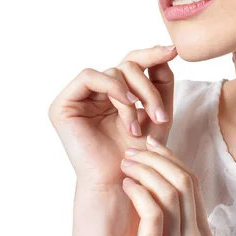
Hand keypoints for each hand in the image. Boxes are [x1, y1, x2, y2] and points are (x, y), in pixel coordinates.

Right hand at [47, 44, 177, 187]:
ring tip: (139, 125)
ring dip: (134, 96)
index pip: (132, 63)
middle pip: (126, 65)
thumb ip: (161, 82)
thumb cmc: (142, 155)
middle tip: (160, 115)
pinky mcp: (63, 105)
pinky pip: (88, 76)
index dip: (151, 54)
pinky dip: (112, 88)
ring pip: (113, 71)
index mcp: (115, 95)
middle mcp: (96, 94)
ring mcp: (79, 99)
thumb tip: (165, 51)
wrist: (124, 184)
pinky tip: (126, 106)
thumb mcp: (158, 113)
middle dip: (148, 88)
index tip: (173, 51)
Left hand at [103, 134, 213, 235]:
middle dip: (158, 158)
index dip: (172, 158)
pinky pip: (153, 213)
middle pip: (185, 181)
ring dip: (146, 170)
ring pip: (171, 192)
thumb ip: (167, 218)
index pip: (193, 182)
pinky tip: (125, 185)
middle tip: (133, 150)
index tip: (150, 144)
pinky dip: (139, 192)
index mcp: (201, 235)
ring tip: (125, 164)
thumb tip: (151, 179)